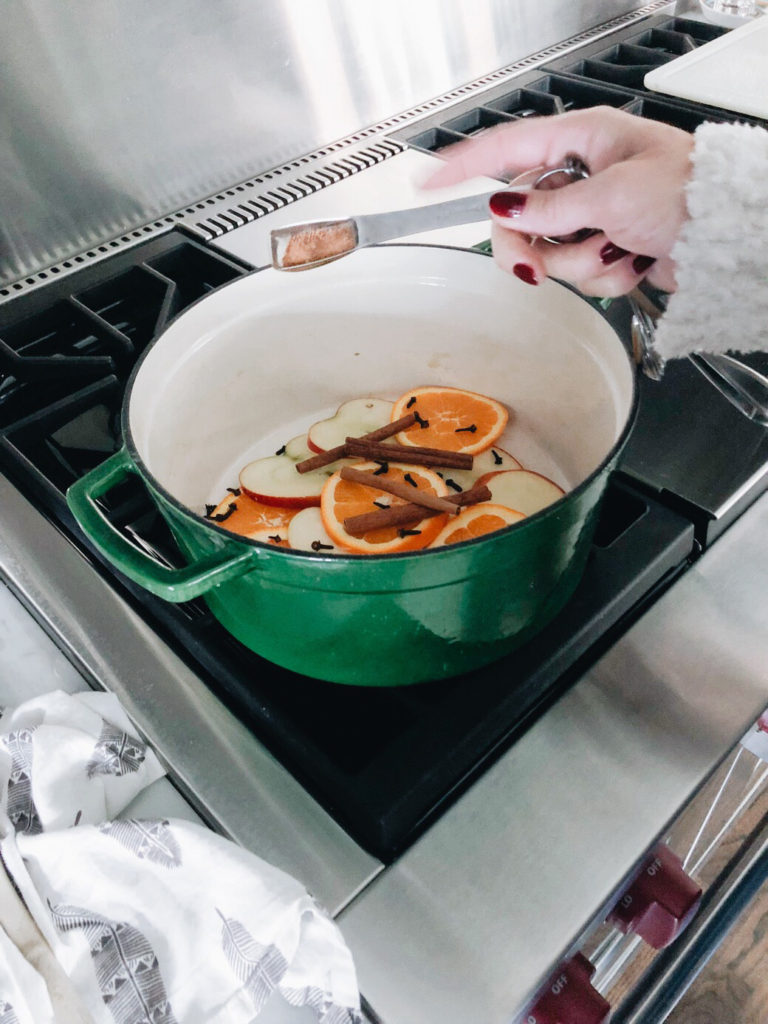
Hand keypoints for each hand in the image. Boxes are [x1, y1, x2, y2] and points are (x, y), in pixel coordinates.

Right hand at [423, 106, 694, 295]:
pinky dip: (605, 278)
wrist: (727, 237)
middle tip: (534, 269)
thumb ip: (551, 207)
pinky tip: (633, 261)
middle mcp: (581, 177)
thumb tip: (505, 207)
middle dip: (530, 248)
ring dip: (582, 263)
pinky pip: (578, 274)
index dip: (462, 167)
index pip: (505, 150)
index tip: (427, 182)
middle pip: (519, 217)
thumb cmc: (689, 193)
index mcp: (582, 142)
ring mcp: (591, 216)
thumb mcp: (612, 195)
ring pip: (548, 252)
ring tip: (619, 250)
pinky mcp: (604, 248)